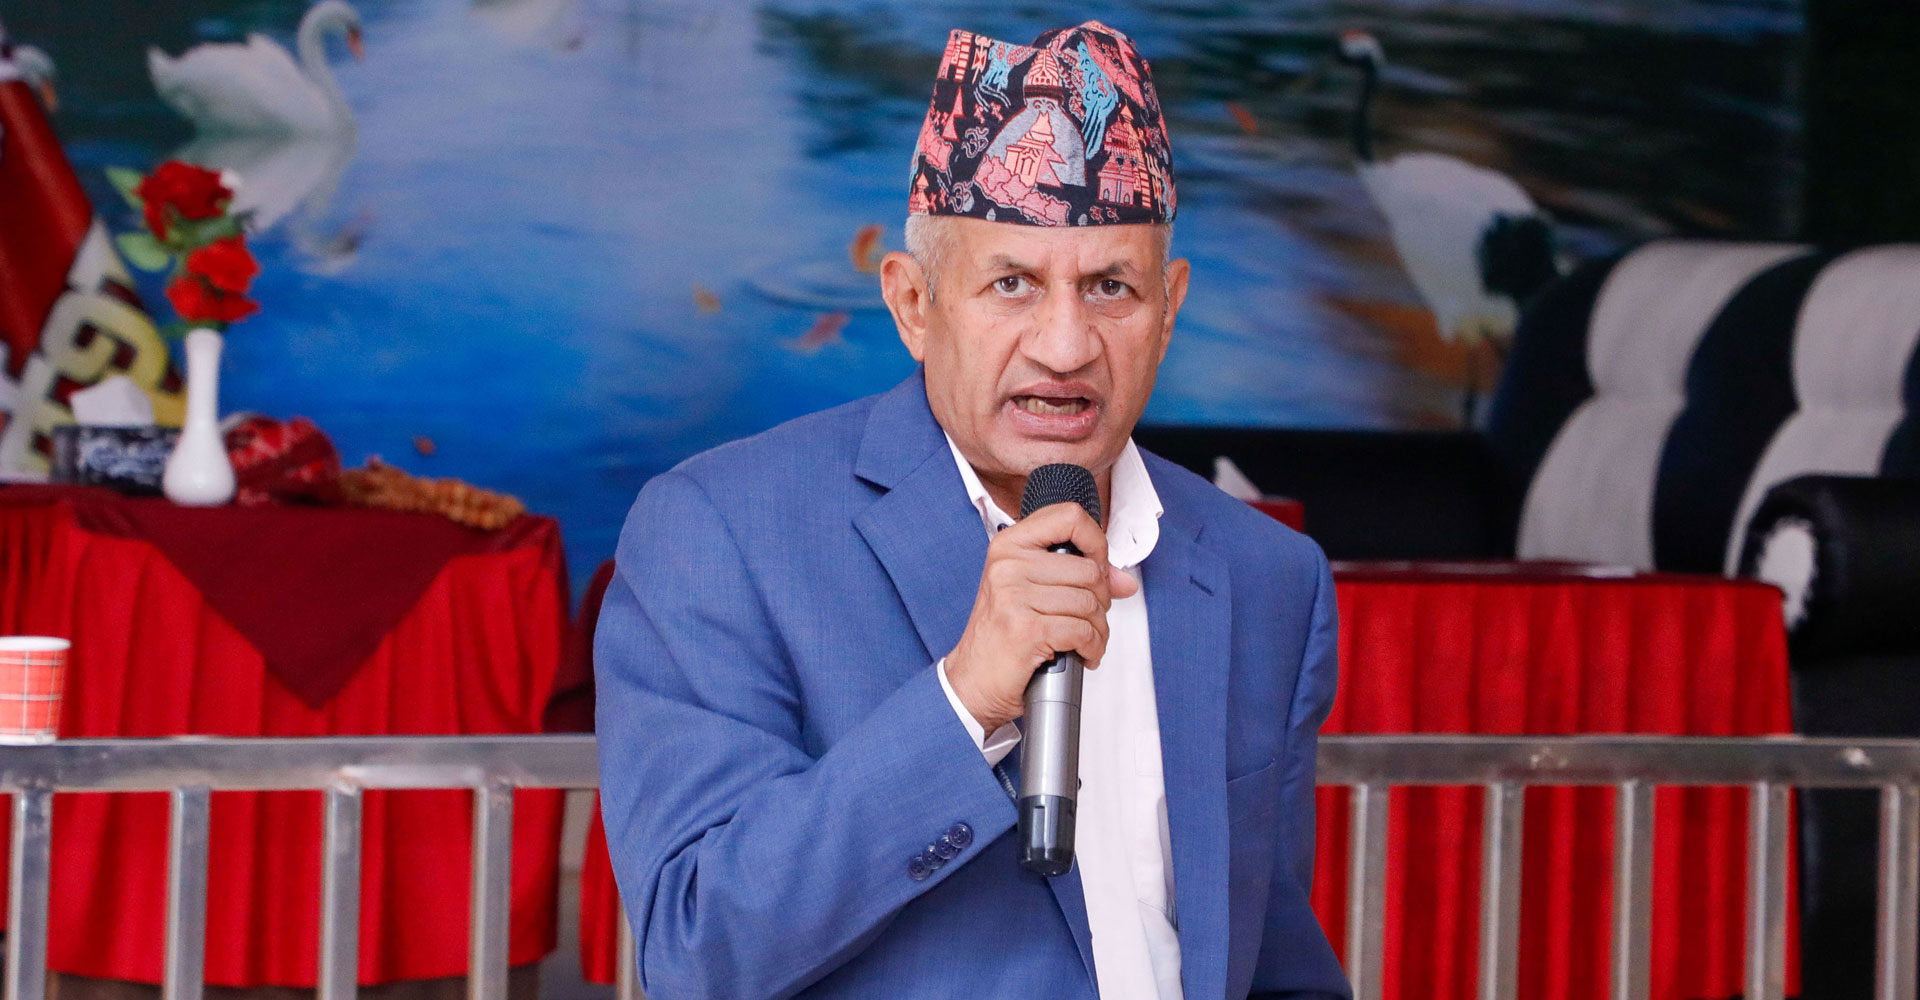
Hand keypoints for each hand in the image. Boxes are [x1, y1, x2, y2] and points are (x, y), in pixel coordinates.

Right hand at [944, 502, 1140, 733]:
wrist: (972, 681)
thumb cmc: (1001, 636)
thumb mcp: (1030, 593)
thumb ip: (1076, 578)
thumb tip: (1124, 581)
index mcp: (1010, 545)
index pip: (1069, 516)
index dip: (1096, 541)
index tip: (1099, 566)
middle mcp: (1009, 565)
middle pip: (1089, 570)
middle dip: (1101, 601)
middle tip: (1090, 618)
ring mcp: (1014, 596)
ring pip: (1089, 604)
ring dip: (1099, 629)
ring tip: (1087, 640)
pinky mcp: (1026, 629)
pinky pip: (1082, 631)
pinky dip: (1092, 647)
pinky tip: (1083, 653)